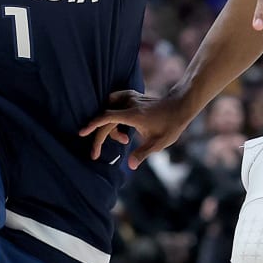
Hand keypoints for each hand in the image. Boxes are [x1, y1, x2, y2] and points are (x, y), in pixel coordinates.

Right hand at [80, 89, 197, 167]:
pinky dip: (113, 116)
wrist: (180, 105)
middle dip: (99, 137)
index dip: (93, 125)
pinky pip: (114, 105)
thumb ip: (143, 153)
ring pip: (109, 111)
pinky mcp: (131, 96)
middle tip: (96, 154)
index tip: (82, 133)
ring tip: (124, 140)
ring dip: (110, 127)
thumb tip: (130, 166)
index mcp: (133, 114)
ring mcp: (130, 98)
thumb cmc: (170, 125)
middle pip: (105, 119)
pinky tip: (123, 127)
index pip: (107, 117)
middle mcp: (129, 103)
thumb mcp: (158, 143)